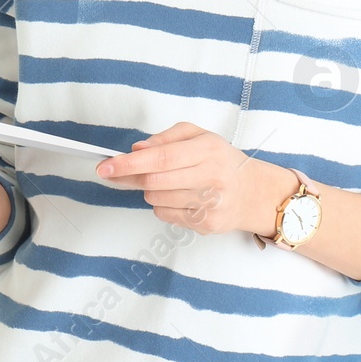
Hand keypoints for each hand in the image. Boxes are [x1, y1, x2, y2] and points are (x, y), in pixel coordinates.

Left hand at [93, 121, 279, 236]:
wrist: (254, 193)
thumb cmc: (222, 161)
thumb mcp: (199, 136)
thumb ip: (166, 138)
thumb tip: (137, 149)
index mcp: (208, 150)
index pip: (161, 158)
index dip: (130, 163)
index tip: (106, 166)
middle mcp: (212, 177)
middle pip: (154, 181)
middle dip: (131, 176)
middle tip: (120, 172)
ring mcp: (210, 204)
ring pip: (156, 199)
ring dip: (150, 190)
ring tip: (168, 182)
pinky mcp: (206, 225)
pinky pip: (165, 215)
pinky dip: (162, 205)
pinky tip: (179, 197)